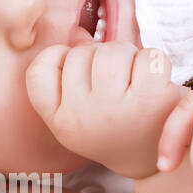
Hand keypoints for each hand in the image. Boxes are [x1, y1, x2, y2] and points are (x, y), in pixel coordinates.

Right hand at [26, 40, 186, 178]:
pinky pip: (147, 56)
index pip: (38, 71)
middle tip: (114, 81)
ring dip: (128, 55)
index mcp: (59, 121)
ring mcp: (113, 109)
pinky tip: (154, 80)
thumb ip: (71, 76)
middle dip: (99, 56)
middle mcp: (81, 117)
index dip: (57, 59)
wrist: (152, 158)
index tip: (77, 74)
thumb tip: (79, 34)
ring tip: (133, 79)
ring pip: (112, 49)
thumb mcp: (79, 113)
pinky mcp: (148, 100)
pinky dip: (155, 60)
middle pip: (80, 53)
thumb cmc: (115, 126)